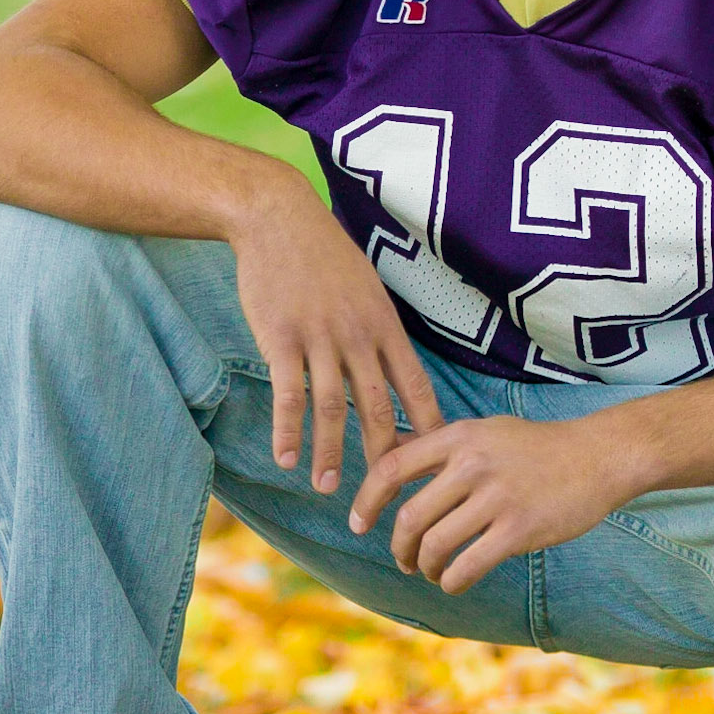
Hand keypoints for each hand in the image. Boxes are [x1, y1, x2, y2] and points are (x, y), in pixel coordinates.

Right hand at [229, 169, 441, 490]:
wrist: (278, 217)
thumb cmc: (322, 254)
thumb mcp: (365, 286)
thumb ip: (377, 329)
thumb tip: (391, 368)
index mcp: (384, 324)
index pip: (415, 386)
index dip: (426, 428)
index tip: (435, 463)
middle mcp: (358, 335)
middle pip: (378, 407)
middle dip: (383, 456)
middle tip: (384, 496)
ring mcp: (320, 337)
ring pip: (332, 408)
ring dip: (331, 453)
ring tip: (330, 488)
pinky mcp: (281, 337)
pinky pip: (289, 394)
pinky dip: (288, 431)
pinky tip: (285, 458)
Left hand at [348, 414, 635, 594]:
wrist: (599, 456)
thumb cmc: (538, 447)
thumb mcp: (486, 431)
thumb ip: (442, 447)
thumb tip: (391, 456)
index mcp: (459, 436)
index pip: (392, 467)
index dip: (367, 500)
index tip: (358, 524)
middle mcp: (472, 463)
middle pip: (410, 517)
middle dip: (399, 548)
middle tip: (403, 561)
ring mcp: (496, 497)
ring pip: (435, 545)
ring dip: (425, 567)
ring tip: (431, 572)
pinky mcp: (518, 528)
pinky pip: (468, 566)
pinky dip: (453, 581)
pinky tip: (455, 582)